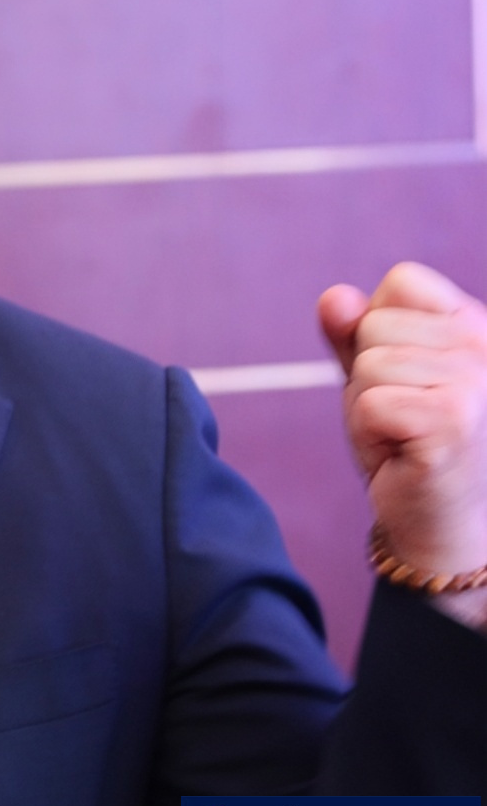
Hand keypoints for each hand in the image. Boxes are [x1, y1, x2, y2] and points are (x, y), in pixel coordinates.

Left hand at [318, 263, 486, 597]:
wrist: (445, 525)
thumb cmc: (411, 444)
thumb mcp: (378, 376)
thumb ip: (353, 333)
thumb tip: (333, 298)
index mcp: (478, 323)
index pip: (403, 280)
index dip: (379, 329)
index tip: (405, 376)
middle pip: (375, 325)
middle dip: (369, 374)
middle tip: (403, 417)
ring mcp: (477, 381)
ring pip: (367, 364)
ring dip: (368, 406)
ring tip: (405, 436)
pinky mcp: (453, 420)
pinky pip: (368, 403)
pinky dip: (371, 434)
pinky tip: (403, 455)